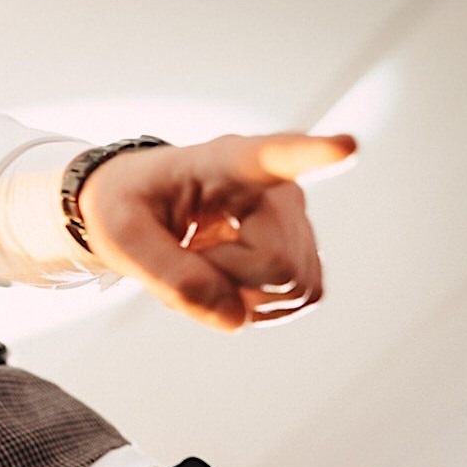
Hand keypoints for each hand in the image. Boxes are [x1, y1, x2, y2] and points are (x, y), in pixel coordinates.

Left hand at [77, 133, 356, 331]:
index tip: (346, 146)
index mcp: (226, 162)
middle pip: (279, 266)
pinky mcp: (305, 255)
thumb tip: (235, 319)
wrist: (143, 210)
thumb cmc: (128, 208)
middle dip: (228, 281)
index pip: (275, 155)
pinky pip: (294, 301)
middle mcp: (278, 187)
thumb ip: (168, 275)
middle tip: (188, 256)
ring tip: (204, 262)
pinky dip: (252, 306)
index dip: (314, 153)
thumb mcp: (120, 238)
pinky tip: (225, 279)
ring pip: (292, 289)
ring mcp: (298, 222)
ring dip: (238, 296)